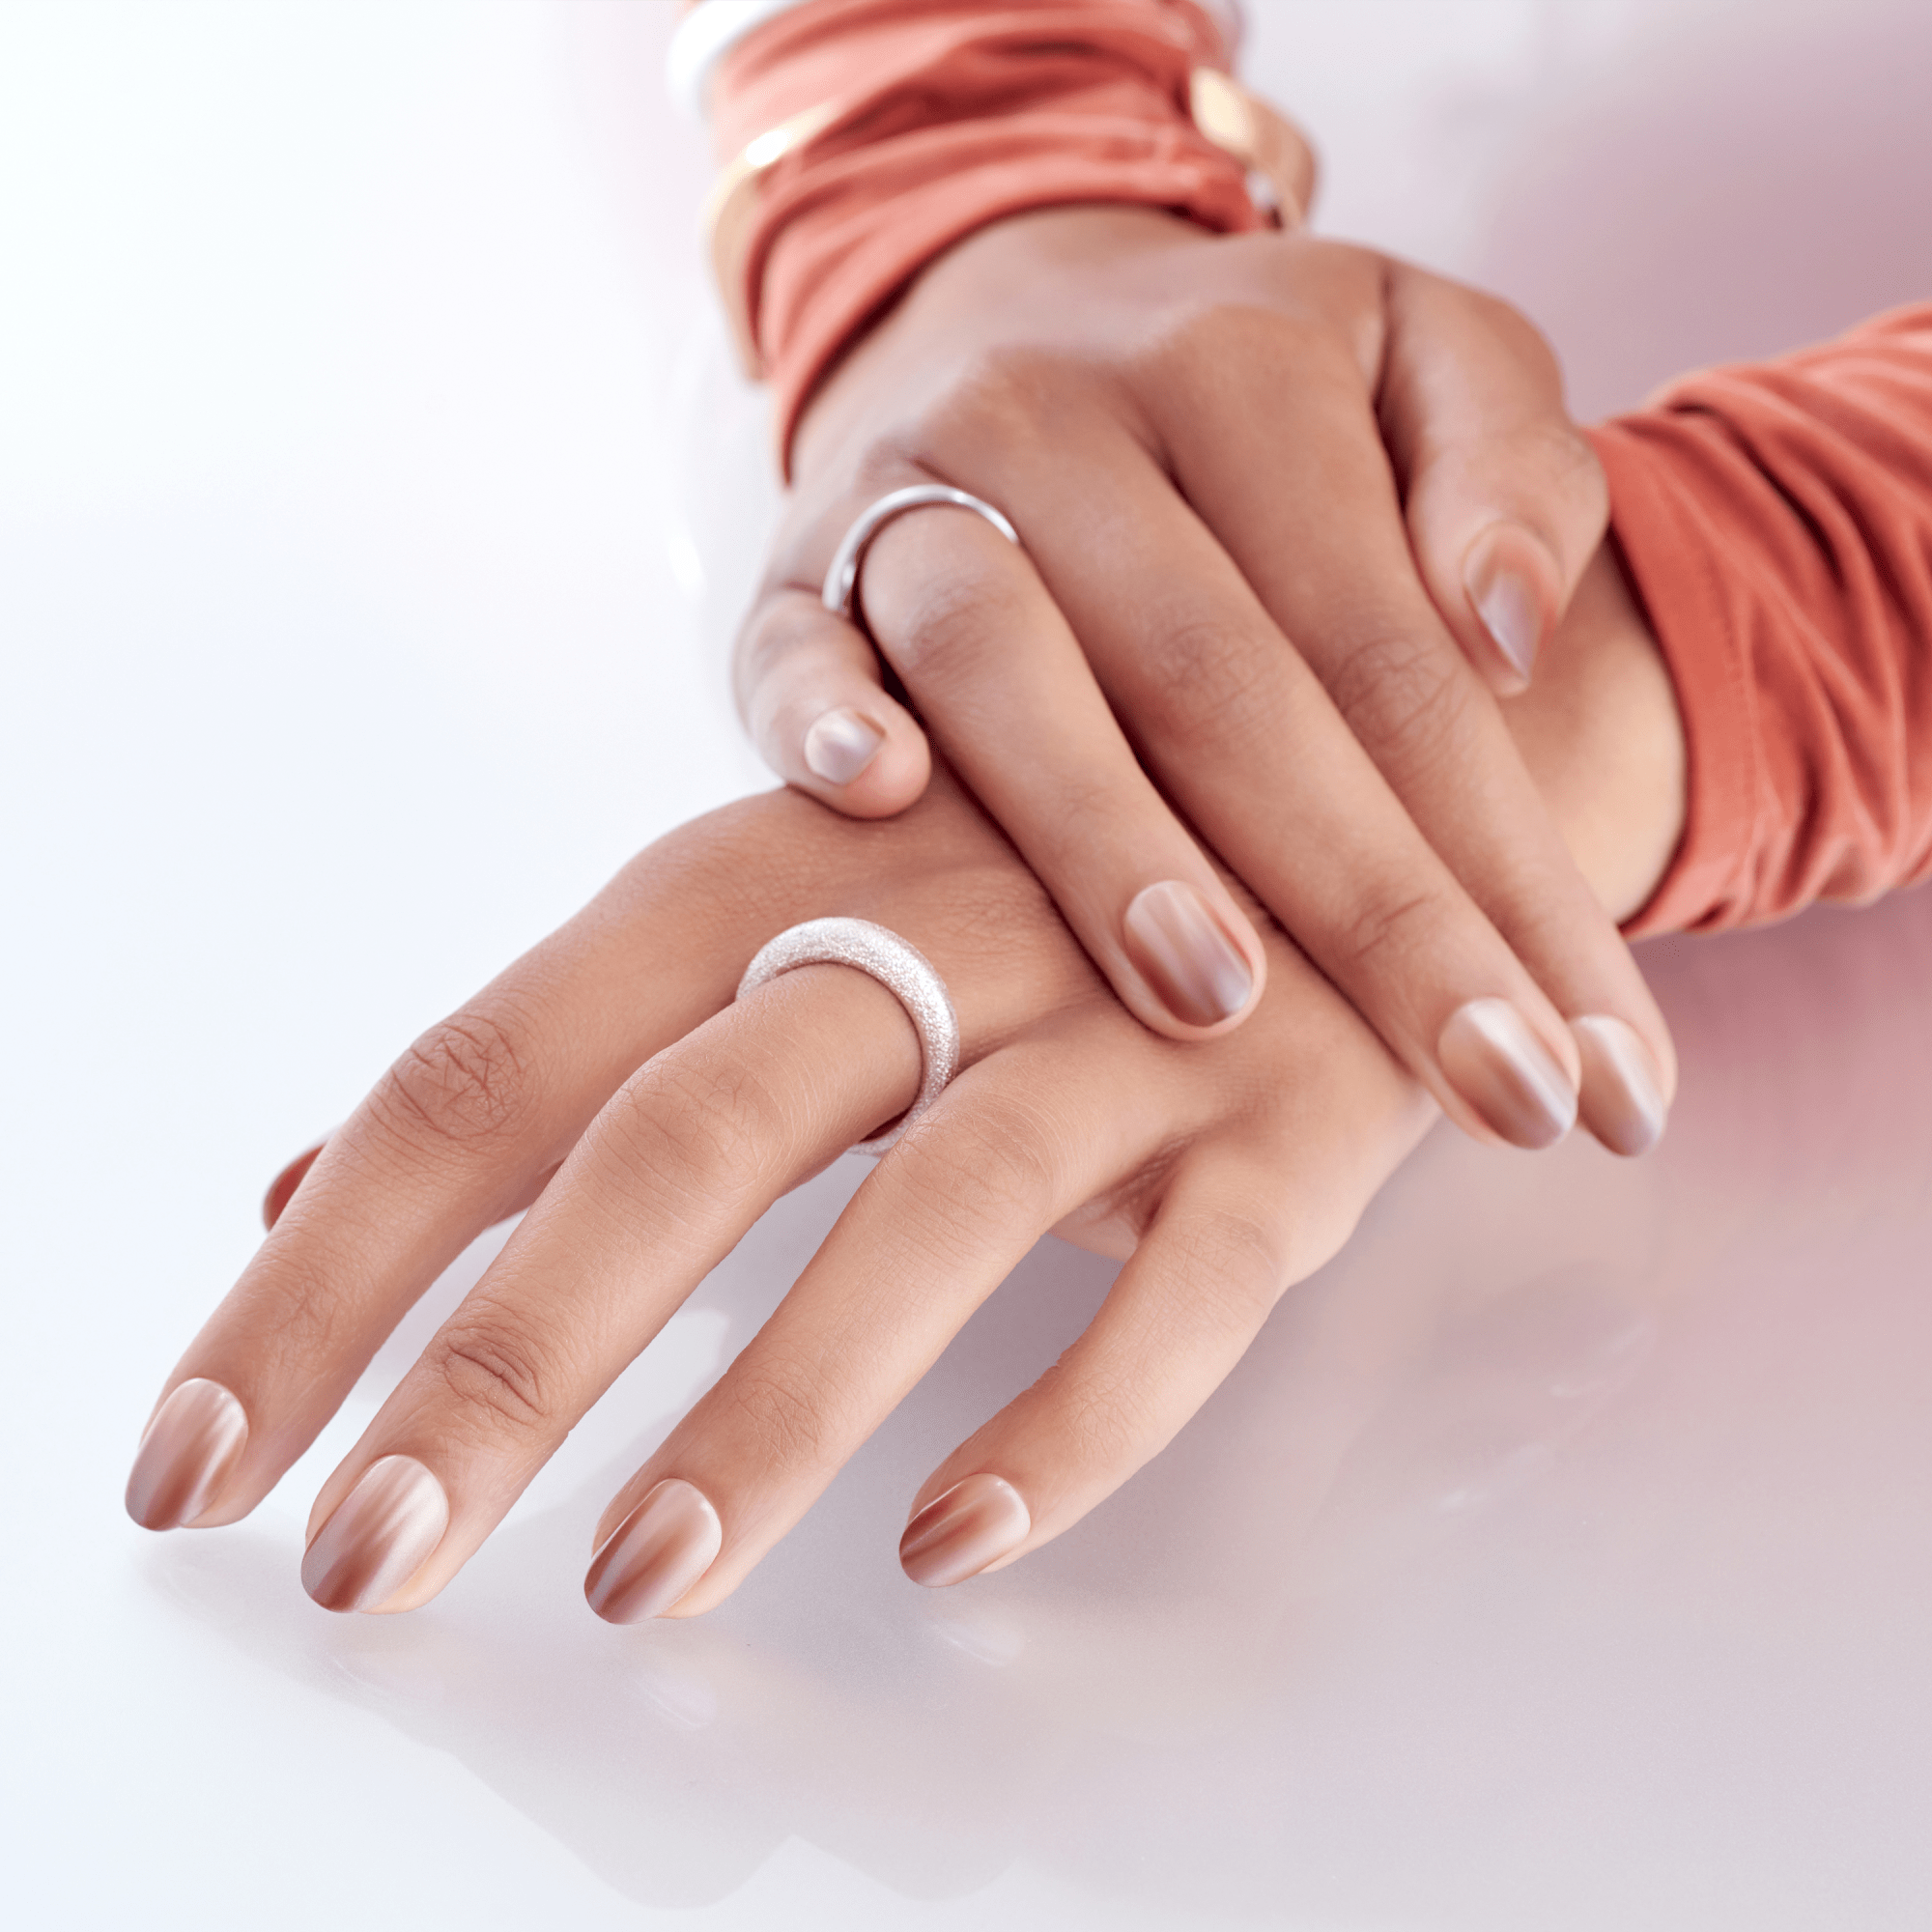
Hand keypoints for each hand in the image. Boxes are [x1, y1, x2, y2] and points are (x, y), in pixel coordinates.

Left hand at [125, 530, 1687, 1615]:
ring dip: (778, 1403)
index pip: (500, 1060)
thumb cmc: (1041, 859)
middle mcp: (936, 933)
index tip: (197, 1457)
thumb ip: (566, 1038)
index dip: (336, 1260)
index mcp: (780, 868)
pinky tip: (951, 1542)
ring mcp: (1126, 1028)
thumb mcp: (797, 901)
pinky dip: (1074, 1416)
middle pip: (680, 1133)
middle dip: (507, 1357)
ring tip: (632, 1579)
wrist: (1367, 767)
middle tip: (363, 1565)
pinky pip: (1189, 1291)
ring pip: (931, 1214)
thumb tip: (302, 1186)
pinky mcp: (1292, 1126)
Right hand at [737, 210, 1673, 1153]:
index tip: (1605, 1071)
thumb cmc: (1246, 390)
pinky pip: (790, 646)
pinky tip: (877, 797)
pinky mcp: (796, 576)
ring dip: (1104, 837)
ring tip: (1216, 1000)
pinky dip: (821, 717)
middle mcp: (1071, 424)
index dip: (1510, 866)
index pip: (1398, 653)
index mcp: (1246, 367)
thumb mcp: (1420, 351)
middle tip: (1494, 1099)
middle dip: (1372, 914)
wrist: (1007, 314)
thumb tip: (1513, 631)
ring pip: (1008, 663)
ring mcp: (917, 494)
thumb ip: (1504, 458)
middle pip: (1227, 687)